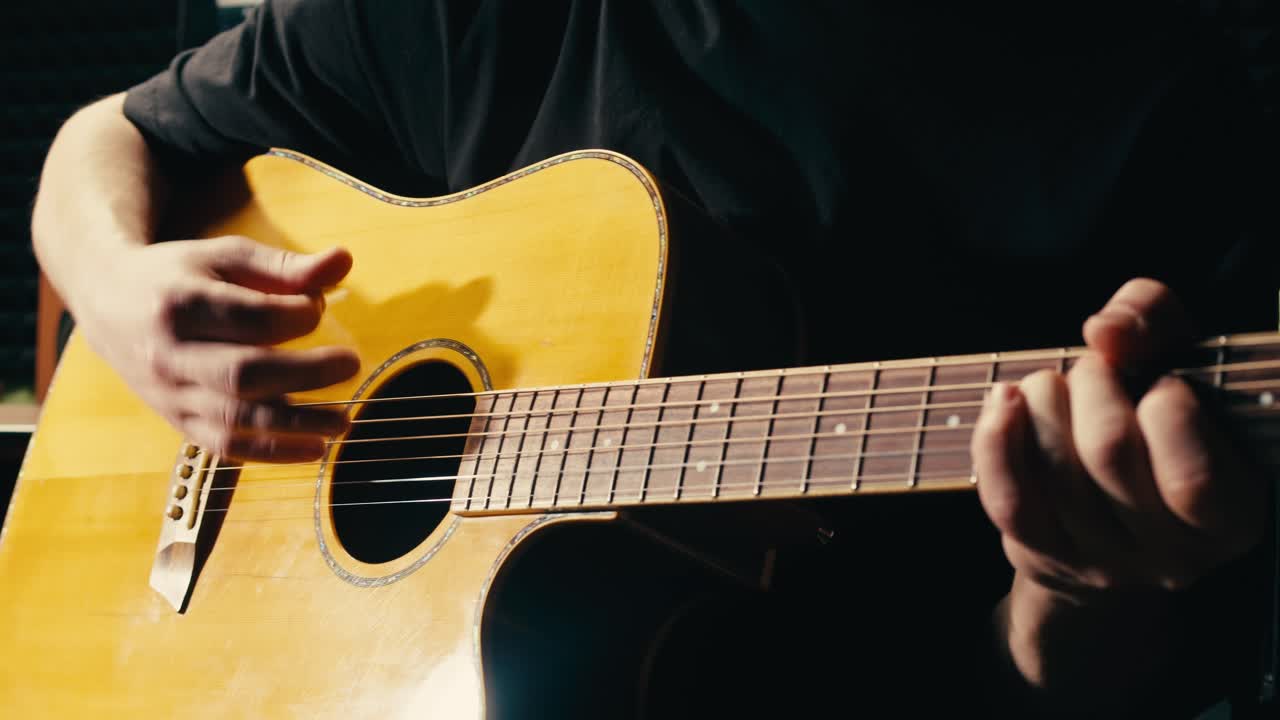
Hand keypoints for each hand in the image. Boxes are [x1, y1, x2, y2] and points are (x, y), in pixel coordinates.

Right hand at [70, 236, 359, 461]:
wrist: (109, 306)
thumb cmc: (181, 276)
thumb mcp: (226, 257)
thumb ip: (284, 266)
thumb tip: (344, 261)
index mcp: (180, 303)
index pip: (250, 318)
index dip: (296, 316)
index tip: (318, 308)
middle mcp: (170, 354)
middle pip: (243, 373)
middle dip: (305, 373)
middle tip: (351, 364)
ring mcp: (171, 394)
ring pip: (236, 419)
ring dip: (297, 425)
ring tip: (344, 422)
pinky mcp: (177, 422)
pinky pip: (226, 446)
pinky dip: (273, 453)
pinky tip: (315, 448)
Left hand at [970, 278, 1265, 693]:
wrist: (1117, 503)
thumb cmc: (1155, 418)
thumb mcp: (1178, 360)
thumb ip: (1156, 320)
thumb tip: (1105, 330)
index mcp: (1230, 518)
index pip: (1192, 477)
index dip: (1167, 408)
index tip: (1163, 382)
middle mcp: (1171, 555)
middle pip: (1110, 454)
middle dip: (1093, 386)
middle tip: (1095, 370)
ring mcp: (1101, 562)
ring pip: (1057, 472)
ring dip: (1044, 402)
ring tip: (1054, 385)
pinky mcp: (1042, 555)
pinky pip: (1009, 500)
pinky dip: (997, 440)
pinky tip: (1006, 400)